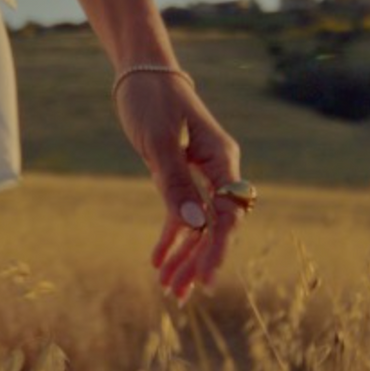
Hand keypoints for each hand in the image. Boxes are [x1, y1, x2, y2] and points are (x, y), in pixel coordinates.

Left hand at [113, 73, 246, 297]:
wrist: (142, 75)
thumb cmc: (153, 100)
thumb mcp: (160, 141)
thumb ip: (175, 183)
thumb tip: (195, 225)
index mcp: (222, 159)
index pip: (227, 213)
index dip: (217, 248)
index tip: (206, 277)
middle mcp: (217, 170)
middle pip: (214, 225)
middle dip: (198, 261)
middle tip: (181, 295)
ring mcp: (199, 175)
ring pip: (197, 225)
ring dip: (184, 256)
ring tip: (168, 290)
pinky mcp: (179, 176)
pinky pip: (180, 213)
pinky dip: (170, 237)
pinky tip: (157, 262)